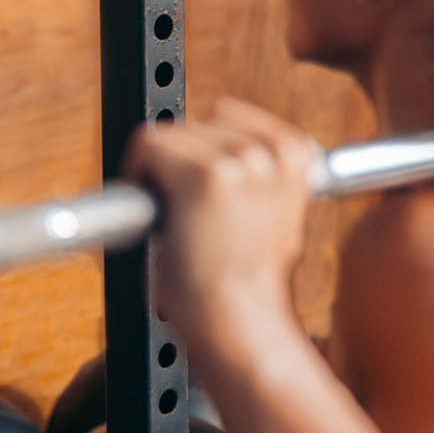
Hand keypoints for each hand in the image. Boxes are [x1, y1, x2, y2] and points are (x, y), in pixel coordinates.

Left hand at [123, 97, 314, 337]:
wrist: (238, 316)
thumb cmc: (248, 278)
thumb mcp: (281, 214)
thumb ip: (267, 175)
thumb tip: (238, 153)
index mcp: (296, 152)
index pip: (231, 116)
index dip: (207, 147)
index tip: (198, 184)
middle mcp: (272, 149)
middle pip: (203, 121)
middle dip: (185, 158)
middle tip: (182, 205)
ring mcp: (240, 159)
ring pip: (176, 133)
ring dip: (162, 166)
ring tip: (171, 210)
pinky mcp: (204, 175)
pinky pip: (150, 144)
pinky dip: (137, 170)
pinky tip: (150, 206)